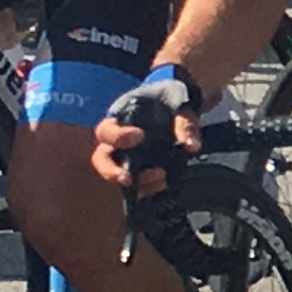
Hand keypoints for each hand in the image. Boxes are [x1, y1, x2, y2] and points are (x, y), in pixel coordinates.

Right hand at [93, 66, 204, 190]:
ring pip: (119, 176)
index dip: (117, 136)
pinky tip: (164, 182)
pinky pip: (138, 185)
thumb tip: (191, 145)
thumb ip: (184, 124)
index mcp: (119, 122)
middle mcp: (117, 143)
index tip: (139, 136)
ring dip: (137, 182)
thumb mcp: (179, 107)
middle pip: (101, 159)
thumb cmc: (171, 105)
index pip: (106, 131)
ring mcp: (127, 159)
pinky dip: (150, 187)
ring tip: (160, 178)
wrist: (179, 110)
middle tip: (127, 179)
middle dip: (110, 171)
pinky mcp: (141, 171)